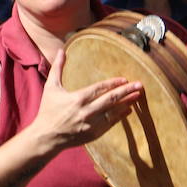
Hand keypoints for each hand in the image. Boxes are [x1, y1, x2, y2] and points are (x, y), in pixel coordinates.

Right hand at [28, 48, 142, 152]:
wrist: (46, 136)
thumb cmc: (48, 110)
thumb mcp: (50, 87)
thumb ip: (58, 68)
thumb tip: (61, 50)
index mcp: (77, 98)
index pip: (99, 88)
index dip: (113, 83)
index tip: (124, 79)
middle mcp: (86, 111)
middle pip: (110, 99)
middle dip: (126, 91)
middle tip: (139, 85)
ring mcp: (91, 124)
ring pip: (113, 112)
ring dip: (127, 103)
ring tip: (137, 96)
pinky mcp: (93, 134)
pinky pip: (110, 123)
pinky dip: (120, 116)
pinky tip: (128, 110)